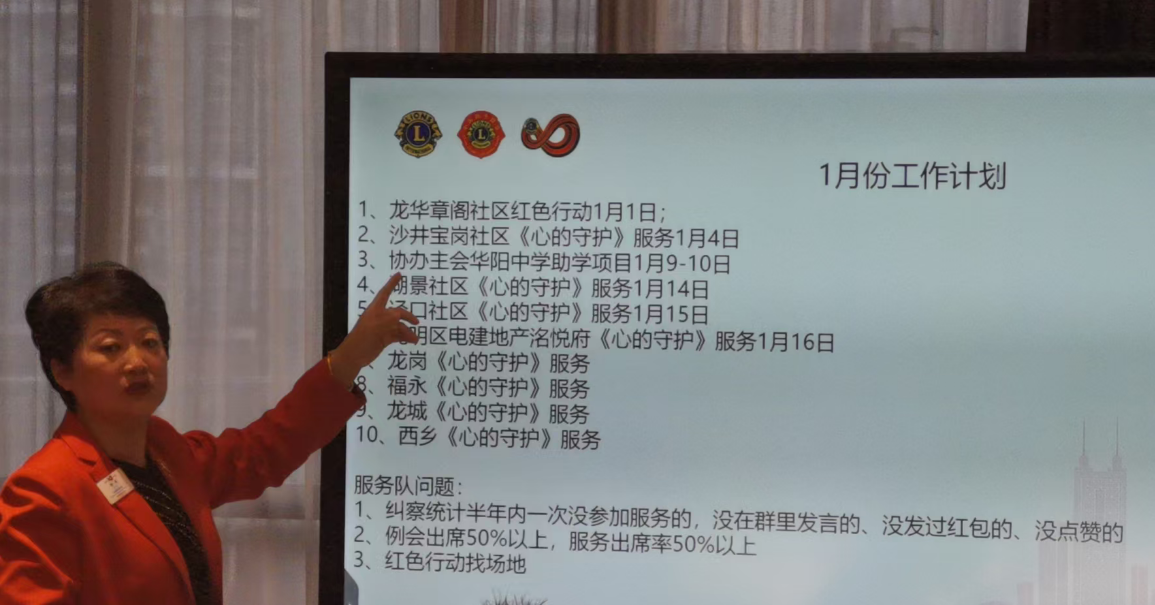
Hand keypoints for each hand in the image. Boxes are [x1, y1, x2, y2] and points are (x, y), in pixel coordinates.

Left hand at [328, 273, 418, 387]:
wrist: (353, 355)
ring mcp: (382, 328)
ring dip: (407, 331)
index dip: (392, 284)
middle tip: (416, 322)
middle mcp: (380, 317)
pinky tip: (412, 341)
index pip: (385, 293)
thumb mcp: (377, 326)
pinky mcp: (383, 338)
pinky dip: (405, 337)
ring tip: (415, 339)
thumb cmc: (363, 338)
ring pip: (398, 326)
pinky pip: (397, 335)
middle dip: (407, 317)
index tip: (399, 274)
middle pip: (397, 313)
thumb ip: (390, 318)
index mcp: (375, 310)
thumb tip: (400, 315)